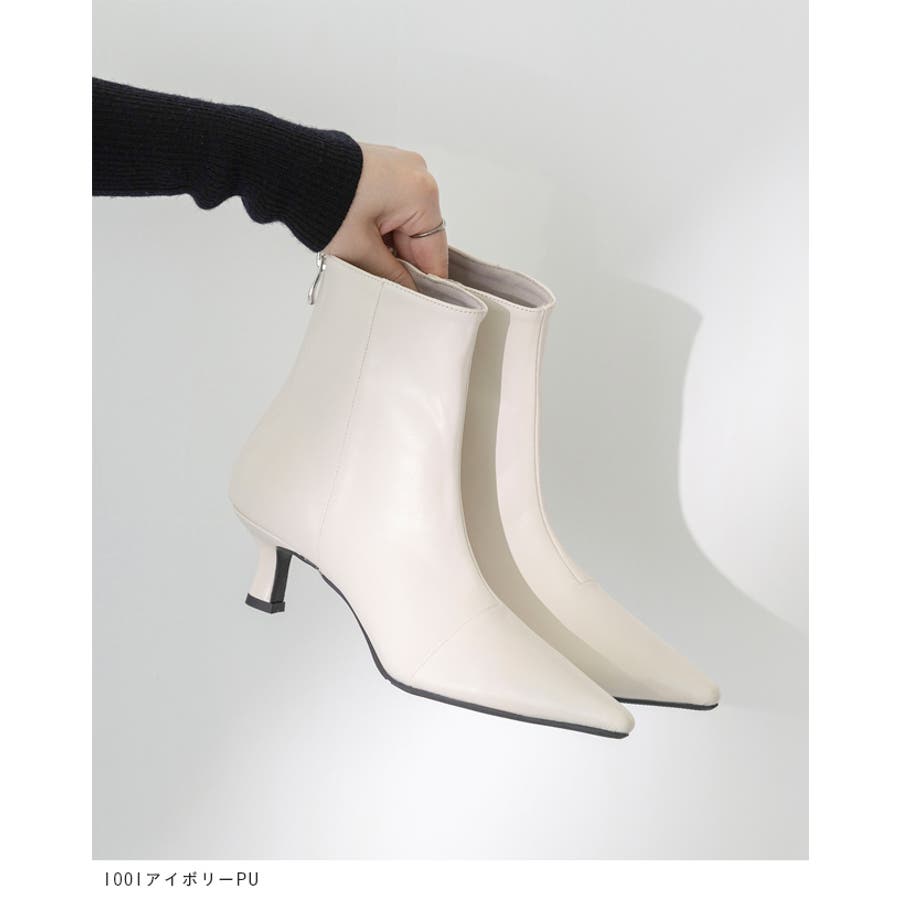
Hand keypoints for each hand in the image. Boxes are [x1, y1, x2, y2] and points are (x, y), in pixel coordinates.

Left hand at [324, 142, 446, 290]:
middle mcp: (418, 175)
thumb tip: (409, 292)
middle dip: (399, 258)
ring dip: (387, 243)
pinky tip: (359, 235)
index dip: (425, 281)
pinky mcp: (383, 167)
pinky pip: (393, 206)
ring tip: (359, 251)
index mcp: (422, 194)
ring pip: (404, 223)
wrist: (288, 168)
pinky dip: (380, 225)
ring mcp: (400, 168)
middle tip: (374, 274)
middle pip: (419, 236)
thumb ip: (392, 277)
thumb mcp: (361, 251)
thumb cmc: (323, 201)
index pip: (434, 251)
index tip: (415, 300)